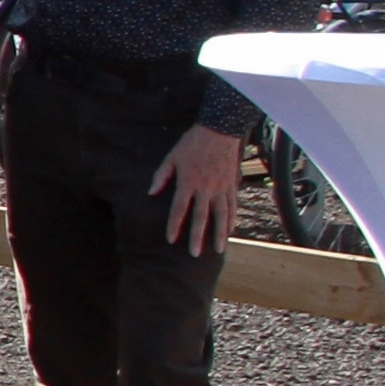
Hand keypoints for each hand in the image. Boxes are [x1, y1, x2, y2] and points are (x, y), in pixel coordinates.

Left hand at [152, 122, 243, 257]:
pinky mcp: (232, 185)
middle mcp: (206, 188)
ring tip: (219, 249)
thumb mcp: (171, 157)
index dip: (174, 225)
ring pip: (221, 215)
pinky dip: (232, 219)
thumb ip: (161, 176)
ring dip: (220, 233)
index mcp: (188, 182)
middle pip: (201, 217)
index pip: (179, 209)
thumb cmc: (191, 144)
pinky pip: (233, 206)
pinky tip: (230, 231)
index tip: (171, 240)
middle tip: (195, 254)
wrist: (219, 131)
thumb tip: (151, 193)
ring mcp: (221, 188)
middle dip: (197, 237)